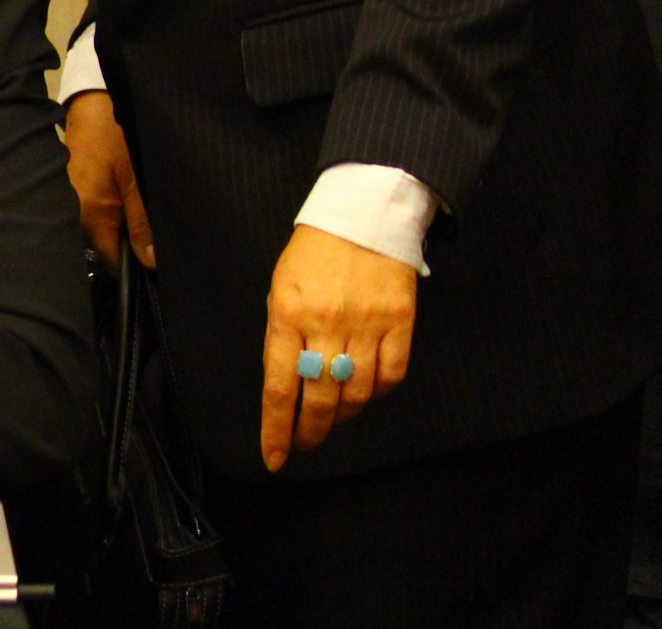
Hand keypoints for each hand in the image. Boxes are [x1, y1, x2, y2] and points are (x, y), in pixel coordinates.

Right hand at [63, 91, 153, 270]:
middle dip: (121, 245)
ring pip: (93, 229)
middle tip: (144, 231)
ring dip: (113, 226)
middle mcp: (69, 211)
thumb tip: (149, 262)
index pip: (109, 262)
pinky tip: (116, 196)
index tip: (150, 260)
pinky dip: (103, 210)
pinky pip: (86, 211)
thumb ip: (142, 223)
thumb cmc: (118, 137)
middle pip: (98, 246)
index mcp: (88, 214)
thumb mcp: (138, 181)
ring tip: (131, 210)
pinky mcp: (66, 187)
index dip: (131, 266)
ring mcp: (65, 199)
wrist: (93, 102)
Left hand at [259, 224, 415, 470]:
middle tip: (305, 444)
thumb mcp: (280, 288)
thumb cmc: (311, 255)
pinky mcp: (400, 323)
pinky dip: (377, 393)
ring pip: (356, 392)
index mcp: (288, 315)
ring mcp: (367, 325)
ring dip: (342, 415)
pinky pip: (391, 375)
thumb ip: (282, 334)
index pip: (279, 386)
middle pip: (320, 398)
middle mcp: (326, 325)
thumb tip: (288, 383)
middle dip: (310, 431)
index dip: (276, 428)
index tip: (274, 458)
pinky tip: (365, 394)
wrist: (361, 217)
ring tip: (331, 419)